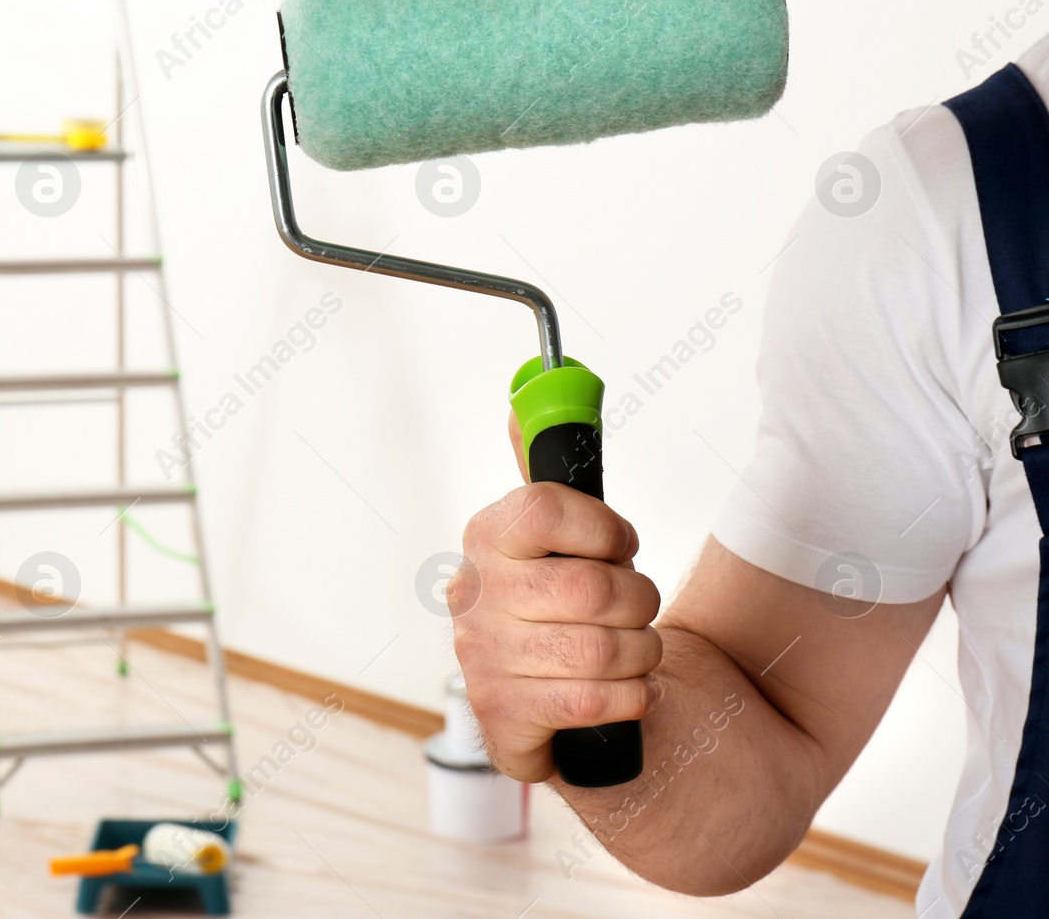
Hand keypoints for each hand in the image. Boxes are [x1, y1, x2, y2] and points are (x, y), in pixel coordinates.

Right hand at [451, 414, 662, 782]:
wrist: (555, 705)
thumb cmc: (564, 610)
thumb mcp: (556, 538)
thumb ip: (547, 473)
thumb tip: (528, 397)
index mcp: (486, 540)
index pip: (543, 508)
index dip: (603, 529)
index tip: (621, 545)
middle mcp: (474, 598)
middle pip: (588, 587)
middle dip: (638, 600)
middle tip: (637, 607)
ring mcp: (481, 660)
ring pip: (600, 649)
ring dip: (642, 653)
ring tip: (636, 651)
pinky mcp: (503, 718)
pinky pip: (591, 701)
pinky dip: (632, 697)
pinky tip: (631, 690)